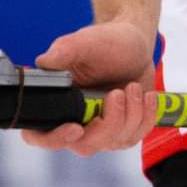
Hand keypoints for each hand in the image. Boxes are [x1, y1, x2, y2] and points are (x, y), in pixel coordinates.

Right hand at [20, 21, 157, 156]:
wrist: (135, 46)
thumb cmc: (105, 43)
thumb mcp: (85, 42)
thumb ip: (64, 50)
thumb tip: (45, 61)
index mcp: (54, 103)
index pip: (40, 135)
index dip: (54, 139)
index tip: (77, 128)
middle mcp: (73, 121)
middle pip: (84, 145)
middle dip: (108, 122)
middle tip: (117, 93)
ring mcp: (99, 129)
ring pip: (113, 141)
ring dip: (130, 112)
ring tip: (132, 86)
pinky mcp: (122, 129)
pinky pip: (134, 136)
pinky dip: (145, 116)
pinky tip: (147, 96)